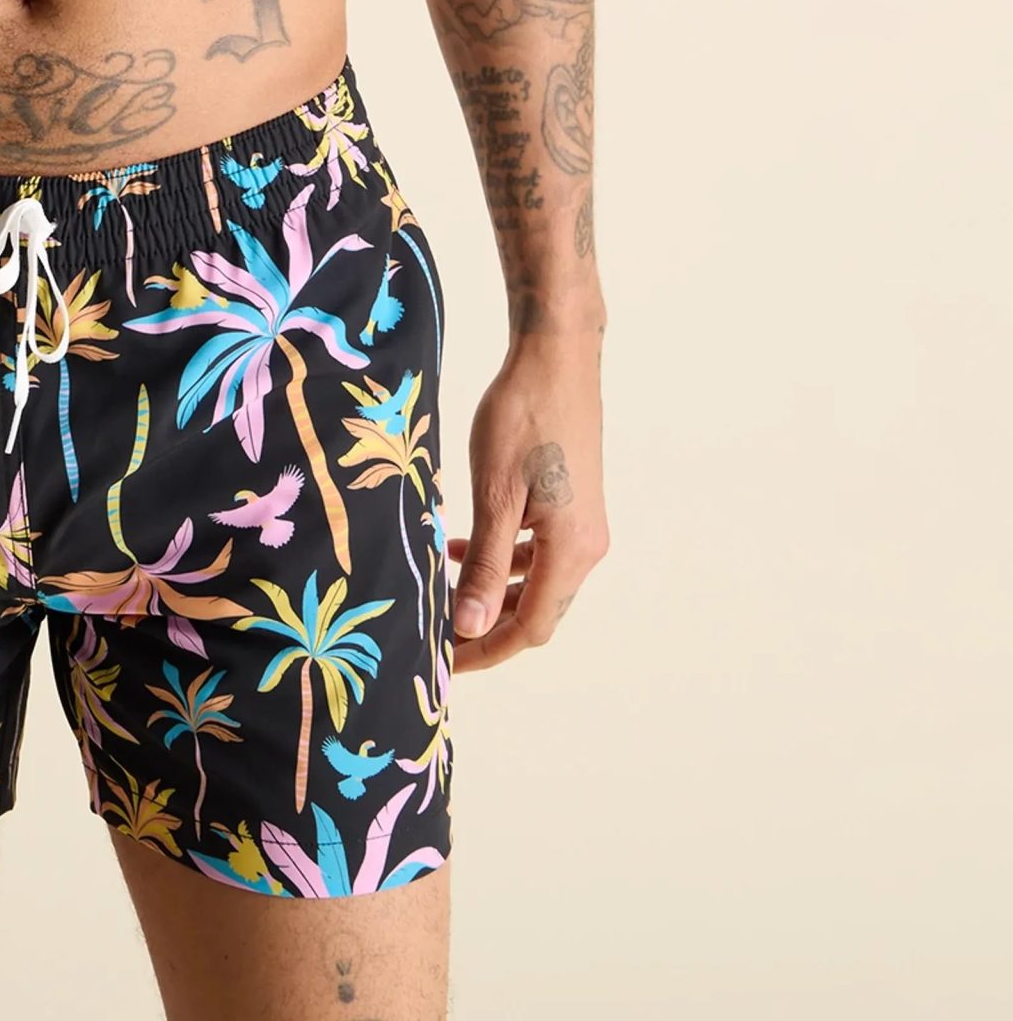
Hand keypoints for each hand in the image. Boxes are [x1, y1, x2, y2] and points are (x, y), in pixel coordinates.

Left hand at [446, 341, 608, 670]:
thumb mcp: (495, 494)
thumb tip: (471, 626)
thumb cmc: (524, 418)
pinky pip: (535, 547)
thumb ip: (485, 565)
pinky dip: (500, 555)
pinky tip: (461, 542)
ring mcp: (582, 523)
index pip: (528, 627)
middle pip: (534, 608)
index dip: (486, 650)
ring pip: (533, 578)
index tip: (445, 663)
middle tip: (436, 630)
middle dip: (486, 624)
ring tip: (440, 583)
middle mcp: (585, 545)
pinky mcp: (570, 501)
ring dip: (489, 587)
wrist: (555, 358)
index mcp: (572, 551)